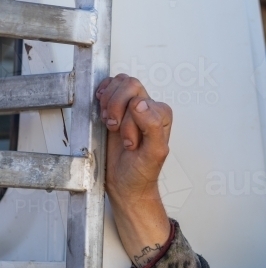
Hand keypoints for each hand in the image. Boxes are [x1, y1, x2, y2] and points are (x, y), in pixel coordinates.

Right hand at [96, 74, 172, 266]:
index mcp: (161, 114)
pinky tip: (103, 115)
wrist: (125, 184)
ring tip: (110, 125)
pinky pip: (108, 87)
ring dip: (108, 104)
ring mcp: (131, 106)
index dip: (129, 121)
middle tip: (114, 129)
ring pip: (118, 83)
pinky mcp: (115, 108)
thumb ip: (153, 126)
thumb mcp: (153, 153)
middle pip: (129, 85)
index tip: (129, 142)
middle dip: (116, 108)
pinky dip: (101, 97)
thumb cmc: (141, 172)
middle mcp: (149, 107)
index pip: (140, 100)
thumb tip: (140, 103)